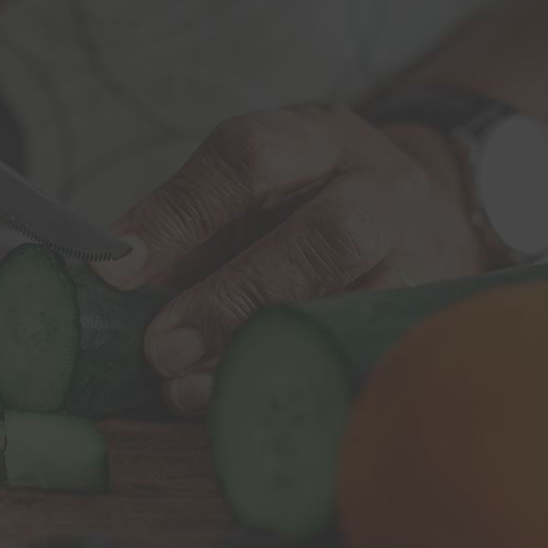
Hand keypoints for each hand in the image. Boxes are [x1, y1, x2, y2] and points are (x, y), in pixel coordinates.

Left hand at [93, 105, 490, 414]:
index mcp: (318, 139)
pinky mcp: (428, 317)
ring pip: (354, 300)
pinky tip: (251, 408)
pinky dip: (300, 384)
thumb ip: (190, 239)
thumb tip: (114, 291)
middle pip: (322, 234)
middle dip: (232, 296)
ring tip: (192, 390)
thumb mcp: (257, 199)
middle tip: (161, 348)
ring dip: (263, 350)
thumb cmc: (312, 212)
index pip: (248, 156)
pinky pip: (365, 357)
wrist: (433, 219)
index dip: (178, 214)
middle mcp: (380, 186)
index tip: (116, 270)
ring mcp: (420, 254)